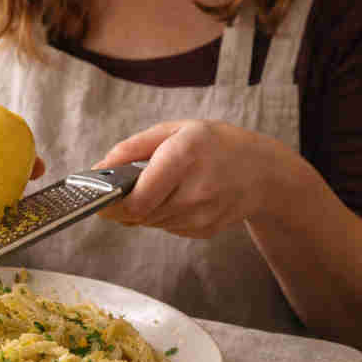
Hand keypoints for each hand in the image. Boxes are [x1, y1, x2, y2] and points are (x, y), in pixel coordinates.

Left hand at [94, 120, 283, 237]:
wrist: (261, 171)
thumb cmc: (215, 144)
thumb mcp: (174, 130)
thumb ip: (132, 148)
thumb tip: (99, 168)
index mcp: (184, 157)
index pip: (137, 199)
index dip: (112, 204)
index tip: (100, 199)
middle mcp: (194, 191)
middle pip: (139, 214)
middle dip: (126, 204)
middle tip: (127, 187)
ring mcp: (202, 216)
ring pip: (151, 222)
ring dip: (146, 208)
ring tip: (163, 186)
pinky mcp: (205, 231)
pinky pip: (168, 227)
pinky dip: (164, 215)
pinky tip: (180, 196)